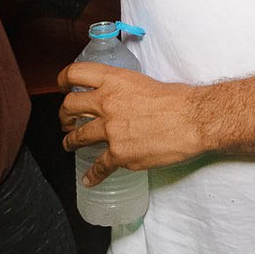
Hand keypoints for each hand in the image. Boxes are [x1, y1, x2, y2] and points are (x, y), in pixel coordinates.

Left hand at [57, 62, 205, 186]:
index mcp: (113, 81)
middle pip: (69, 106)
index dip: (63, 80)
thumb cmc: (177, 100)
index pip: (75, 74)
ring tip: (70, 145)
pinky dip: (92, 175)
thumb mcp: (143, 82)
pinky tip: (89, 179)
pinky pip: (98, 166)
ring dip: (70, 142)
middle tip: (66, 120)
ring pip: (77, 137)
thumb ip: (124, 89)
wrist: (193, 120)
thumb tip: (120, 98)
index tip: (61, 87)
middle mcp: (107, 102)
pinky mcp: (119, 154)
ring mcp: (110, 130)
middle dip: (64, 115)